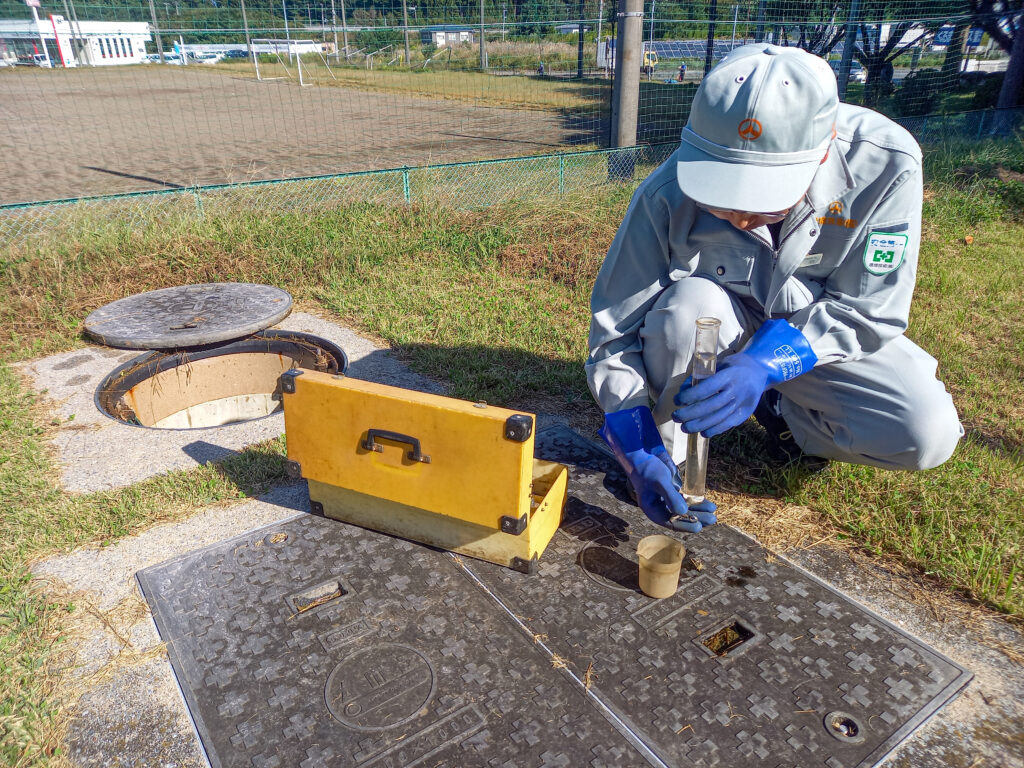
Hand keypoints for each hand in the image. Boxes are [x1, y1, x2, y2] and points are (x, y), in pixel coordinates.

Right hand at [598, 406, 717, 532]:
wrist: (642, 456)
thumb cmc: (647, 469)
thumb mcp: (660, 482)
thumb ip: (671, 497)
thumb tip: (683, 512)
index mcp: (653, 510)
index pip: (671, 523)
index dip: (685, 525)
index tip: (699, 527)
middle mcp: (660, 509)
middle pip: (680, 518)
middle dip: (697, 518)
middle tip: (712, 519)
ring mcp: (666, 501)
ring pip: (685, 510)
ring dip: (699, 511)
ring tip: (713, 511)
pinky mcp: (671, 494)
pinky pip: (686, 501)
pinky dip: (696, 502)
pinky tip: (707, 503)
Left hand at [672, 319, 816, 437]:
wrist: (759, 371)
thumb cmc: (733, 366)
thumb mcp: (719, 364)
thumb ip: (701, 376)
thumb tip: (683, 390)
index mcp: (729, 375)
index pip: (707, 388)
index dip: (690, 396)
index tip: (677, 400)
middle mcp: (737, 390)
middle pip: (711, 406)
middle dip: (690, 414)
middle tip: (676, 417)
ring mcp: (742, 403)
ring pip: (718, 418)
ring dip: (699, 425)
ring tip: (684, 428)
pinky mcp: (746, 413)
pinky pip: (728, 424)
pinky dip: (714, 430)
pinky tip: (702, 432)